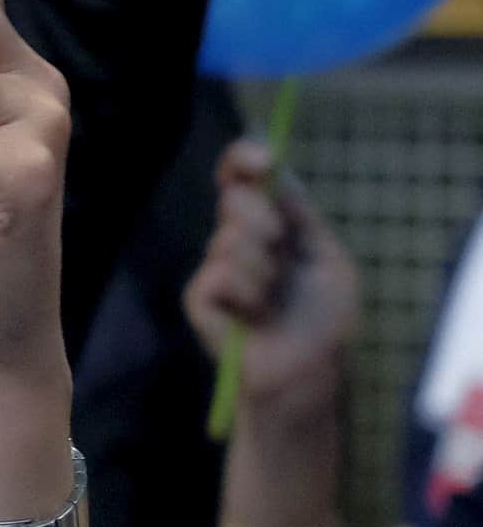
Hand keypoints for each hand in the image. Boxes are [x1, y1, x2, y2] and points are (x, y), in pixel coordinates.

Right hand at [182, 138, 356, 420]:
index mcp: (268, 223)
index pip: (242, 177)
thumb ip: (303, 215)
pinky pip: (217, 274)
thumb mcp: (328, 256)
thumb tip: (276, 174)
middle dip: (263, 217)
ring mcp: (215, 269)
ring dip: (263, 266)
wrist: (309, 368)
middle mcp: (237, 239)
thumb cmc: (324, 318)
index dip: (244, 158)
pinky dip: (246, 291)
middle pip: (234, 197)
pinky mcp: (199, 298)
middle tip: (282, 246)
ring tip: (273, 296)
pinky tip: (254, 312)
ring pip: (228, 237)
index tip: (262, 159)